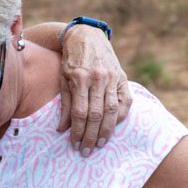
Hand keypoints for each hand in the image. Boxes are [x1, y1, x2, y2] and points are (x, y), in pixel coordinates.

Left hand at [57, 25, 131, 151]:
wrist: (87, 36)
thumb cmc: (71, 59)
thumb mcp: (63, 78)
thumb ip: (65, 104)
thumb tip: (62, 129)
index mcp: (80, 78)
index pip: (80, 112)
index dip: (77, 131)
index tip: (74, 144)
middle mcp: (98, 78)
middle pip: (96, 115)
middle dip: (91, 136)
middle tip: (87, 151)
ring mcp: (112, 77)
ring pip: (112, 111)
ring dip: (106, 131)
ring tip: (100, 144)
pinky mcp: (122, 77)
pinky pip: (125, 102)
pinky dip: (121, 116)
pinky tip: (114, 127)